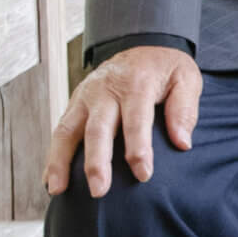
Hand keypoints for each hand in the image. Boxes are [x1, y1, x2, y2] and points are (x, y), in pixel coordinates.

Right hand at [43, 45, 201, 197]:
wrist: (143, 45)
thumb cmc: (165, 69)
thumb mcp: (186, 78)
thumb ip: (184, 110)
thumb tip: (182, 143)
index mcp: (137, 83)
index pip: (136, 120)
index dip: (139, 149)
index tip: (143, 175)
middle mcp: (106, 89)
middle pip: (98, 128)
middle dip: (97, 162)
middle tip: (99, 191)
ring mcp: (85, 96)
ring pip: (68, 130)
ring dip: (61, 161)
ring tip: (58, 190)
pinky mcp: (74, 103)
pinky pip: (60, 130)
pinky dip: (53, 156)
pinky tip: (51, 180)